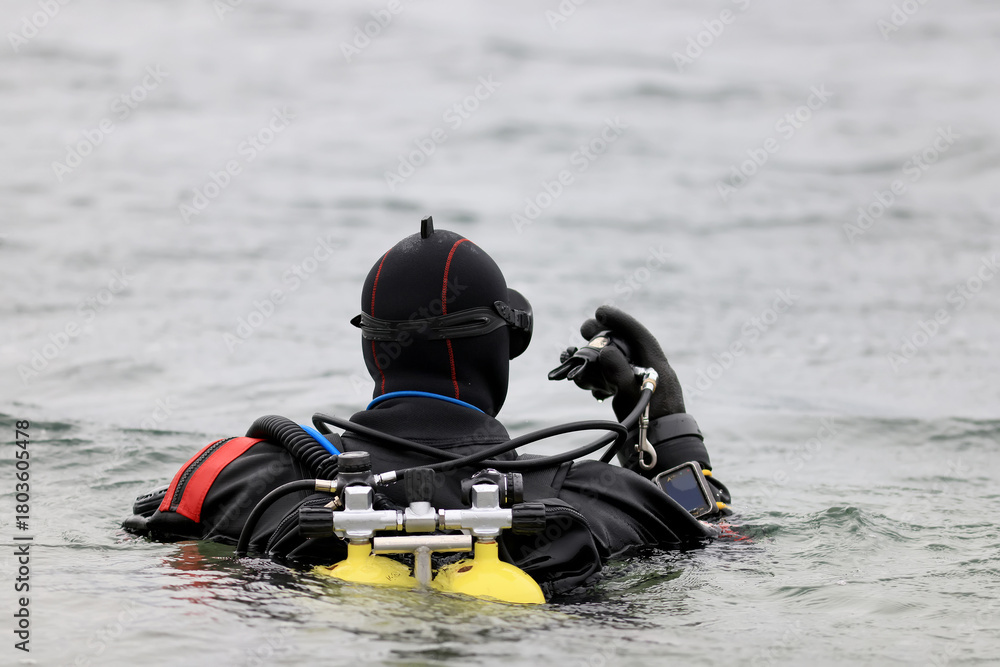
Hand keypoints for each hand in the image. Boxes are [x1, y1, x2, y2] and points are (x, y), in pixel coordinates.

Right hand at [574, 305, 685, 420]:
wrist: (661, 453)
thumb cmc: (653, 425)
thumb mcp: (636, 397)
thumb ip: (621, 375)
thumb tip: (604, 352)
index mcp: (656, 365)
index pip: (638, 334)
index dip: (619, 320)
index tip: (599, 312)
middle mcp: (647, 370)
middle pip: (624, 344)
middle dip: (602, 334)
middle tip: (583, 329)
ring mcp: (637, 383)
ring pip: (614, 361)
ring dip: (594, 356)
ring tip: (575, 354)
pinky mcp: (629, 397)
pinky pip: (610, 379)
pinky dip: (596, 376)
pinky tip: (585, 382)